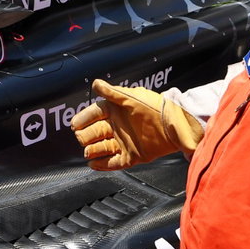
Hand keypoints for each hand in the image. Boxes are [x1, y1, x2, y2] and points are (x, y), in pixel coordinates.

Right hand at [70, 79, 204, 169]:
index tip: (74, 124)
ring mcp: (124, 142)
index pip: (93, 115)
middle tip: (81, 138)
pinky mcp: (131, 156)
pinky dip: (102, 164)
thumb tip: (95, 83)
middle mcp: (118, 127)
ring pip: (101, 148)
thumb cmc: (154, 107)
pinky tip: (93, 164)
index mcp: (115, 111)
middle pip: (94, 133)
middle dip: (86, 136)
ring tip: (87, 151)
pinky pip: (113, 162)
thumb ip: (111, 92)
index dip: (83, 119)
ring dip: (92, 150)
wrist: (174, 125)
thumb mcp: (130, 97)